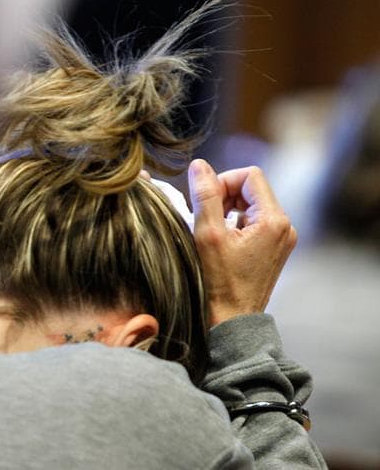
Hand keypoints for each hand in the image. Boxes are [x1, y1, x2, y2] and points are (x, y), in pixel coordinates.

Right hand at [187, 159, 296, 326]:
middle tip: (205, 215)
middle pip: (252, 188)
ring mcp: (282, 238)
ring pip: (252, 204)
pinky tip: (222, 242)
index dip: (223, 181)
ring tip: (212, 231)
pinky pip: (255, 221)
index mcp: (274, 220)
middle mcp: (285, 226)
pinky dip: (236, 223)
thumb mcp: (207, 234)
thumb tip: (199, 165)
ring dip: (228, 210)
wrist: (232, 320)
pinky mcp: (275, 248)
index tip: (205, 200)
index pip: (249, 175)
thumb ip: (205, 195)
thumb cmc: (219, 282)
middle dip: (225, 195)